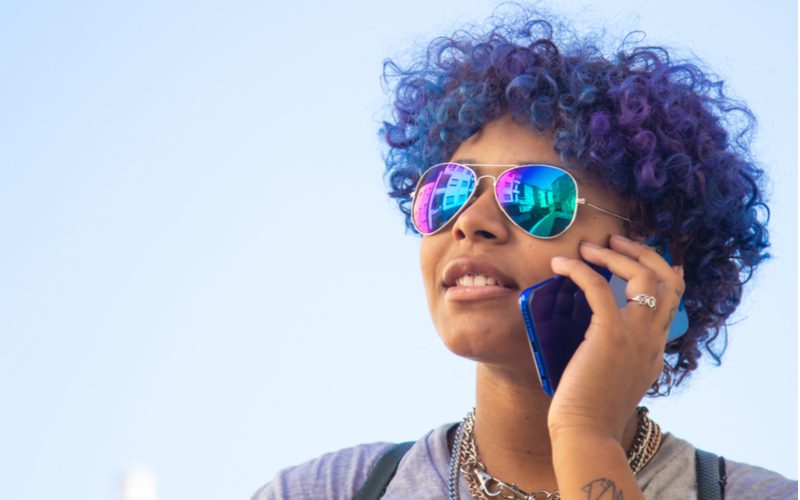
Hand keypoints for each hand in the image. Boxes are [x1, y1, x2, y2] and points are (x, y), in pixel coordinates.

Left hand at [546, 234, 684, 443]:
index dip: (661, 269)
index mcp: (655, 350)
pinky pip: (600, 286)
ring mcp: (637, 335)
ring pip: (642, 276)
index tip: (638, 254)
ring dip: (614, 255)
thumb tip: (593, 333)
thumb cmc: (589, 409)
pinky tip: (561, 264)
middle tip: (615, 240)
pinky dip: (580, 269)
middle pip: (667, 280)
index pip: (672, 299)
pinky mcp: (611, 334)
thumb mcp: (613, 378)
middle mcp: (653, 339)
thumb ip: (615, 353)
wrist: (587, 433)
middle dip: (643, 252)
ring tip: (588, 247)